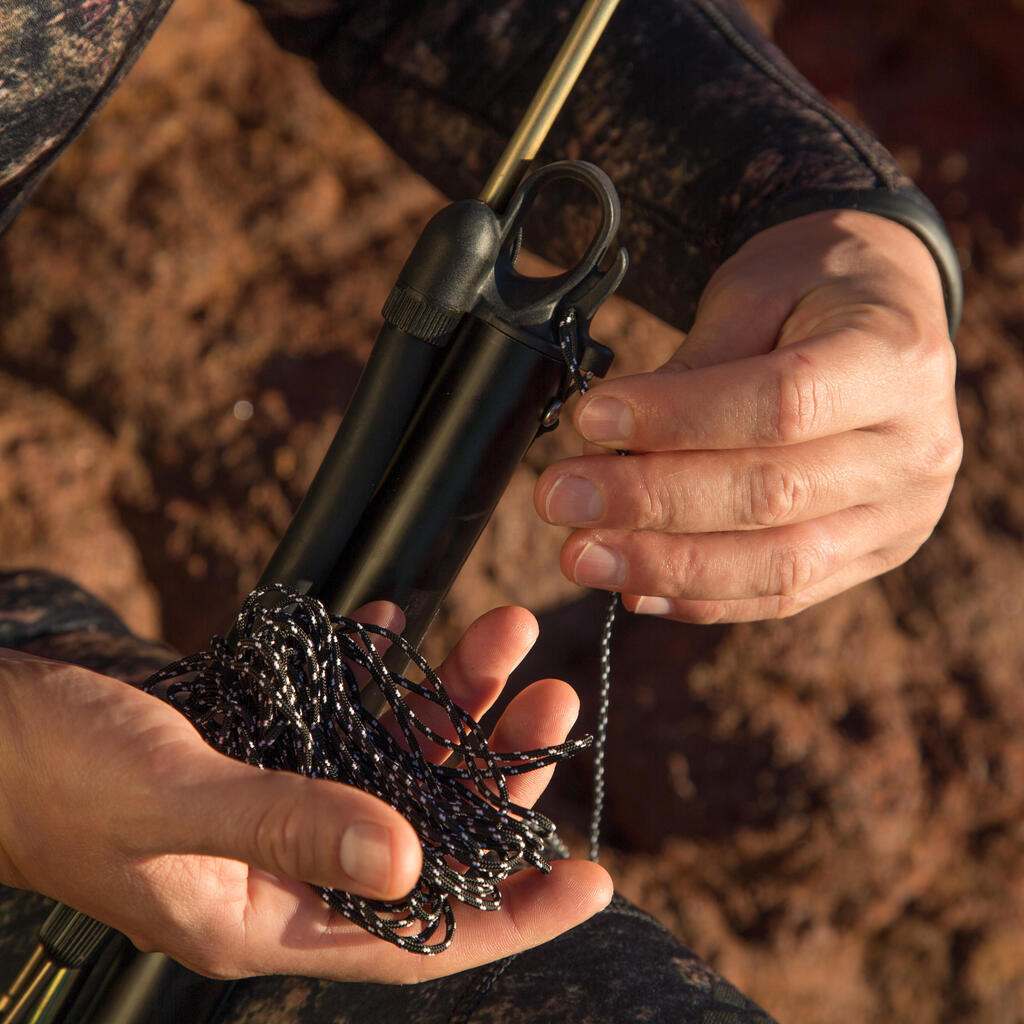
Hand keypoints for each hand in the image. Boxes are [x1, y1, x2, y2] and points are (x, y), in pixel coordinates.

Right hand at [0, 606, 609, 981]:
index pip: (418, 936)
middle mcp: (283, 863)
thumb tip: (411, 866)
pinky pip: (341, 709)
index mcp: (266, 914)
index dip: (510, 915)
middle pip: (423, 828)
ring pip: (391, 757)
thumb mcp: (173, 800)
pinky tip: (395, 625)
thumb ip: (288, 827)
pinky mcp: (258, 742)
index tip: (592, 880)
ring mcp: (274, 798)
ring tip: (504, 635)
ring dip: (449, 700)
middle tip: (553, 701)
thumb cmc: (50, 774)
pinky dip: (375, 670)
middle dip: (496, 770)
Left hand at [535, 210, 961, 621]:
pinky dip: (699, 598)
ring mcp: (901, 515)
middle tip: (559, 497)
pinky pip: (781, 595)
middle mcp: (915, 449)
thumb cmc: (814, 289)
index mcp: (896, 358)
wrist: (884, 316)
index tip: (590, 417)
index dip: (677, 418)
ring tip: (581, 555)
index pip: (780, 404)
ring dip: (665, 566)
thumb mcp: (758, 292)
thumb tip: (609, 440)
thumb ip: (695, 368)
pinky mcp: (872, 556)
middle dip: (650, 503)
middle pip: (772, 495)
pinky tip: (631, 588)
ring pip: (777, 564)